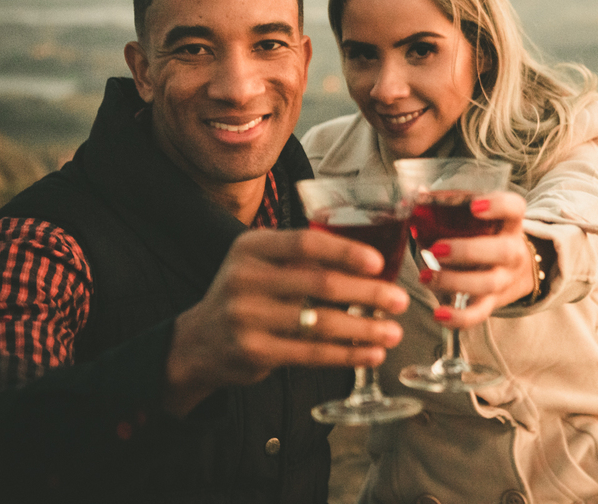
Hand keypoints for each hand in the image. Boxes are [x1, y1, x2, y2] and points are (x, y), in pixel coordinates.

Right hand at [164, 227, 408, 416]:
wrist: (197, 343)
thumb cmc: (245, 295)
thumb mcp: (260, 263)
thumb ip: (301, 258)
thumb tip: (371, 261)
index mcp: (252, 247)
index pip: (306, 242)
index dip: (346, 251)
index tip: (380, 263)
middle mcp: (245, 279)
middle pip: (320, 283)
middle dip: (368, 293)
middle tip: (400, 300)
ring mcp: (247, 318)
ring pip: (320, 323)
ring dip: (364, 329)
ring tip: (393, 332)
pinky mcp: (254, 353)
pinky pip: (311, 353)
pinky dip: (347, 354)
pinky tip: (371, 354)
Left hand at [420, 191, 531, 329]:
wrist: (516, 272)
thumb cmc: (485, 238)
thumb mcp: (478, 221)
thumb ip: (449, 209)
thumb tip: (413, 197)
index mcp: (509, 224)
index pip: (515, 208)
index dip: (498, 206)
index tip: (473, 206)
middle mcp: (512, 251)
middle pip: (502, 251)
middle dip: (467, 250)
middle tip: (436, 249)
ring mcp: (504, 279)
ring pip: (488, 283)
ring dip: (454, 281)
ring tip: (425, 276)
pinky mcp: (493, 302)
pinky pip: (480, 313)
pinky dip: (459, 318)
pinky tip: (438, 313)